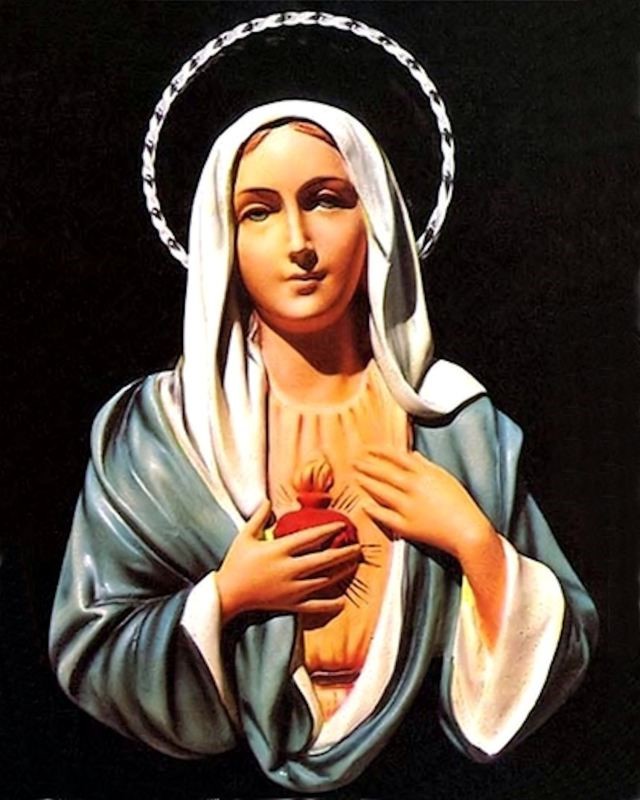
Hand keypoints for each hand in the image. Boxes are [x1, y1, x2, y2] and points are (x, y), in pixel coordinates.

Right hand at [216, 500, 360, 625]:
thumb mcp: (245, 536)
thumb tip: (268, 500)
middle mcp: (288, 569)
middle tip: (358, 547)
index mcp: (279, 550)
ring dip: (341, 573)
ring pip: (324, 581)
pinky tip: (343, 602)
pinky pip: (314, 606)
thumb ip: (259, 517)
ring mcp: (291, 589)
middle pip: (323, 560)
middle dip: (343, 553)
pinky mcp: (290, 604)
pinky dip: (330, 605)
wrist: (228, 594)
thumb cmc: (236, 562)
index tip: (341, 525)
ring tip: (354, 565)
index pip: (310, 537)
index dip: (328, 530)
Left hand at [354, 447, 494, 560]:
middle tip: (354, 461)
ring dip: (366, 483)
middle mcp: (414, 487)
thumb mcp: (445, 478)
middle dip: (367, 465)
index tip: (368, 448)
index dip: (379, 452)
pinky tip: (363, 505)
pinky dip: (372, 510)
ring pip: (381, 491)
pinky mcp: (406, 525)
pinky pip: (384, 515)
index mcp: (424, 474)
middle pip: (385, 472)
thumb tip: (413, 455)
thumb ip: (427, 465)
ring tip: (355, 477)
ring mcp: (408, 506)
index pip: (396, 457)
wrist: (468, 531)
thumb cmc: (461, 504)